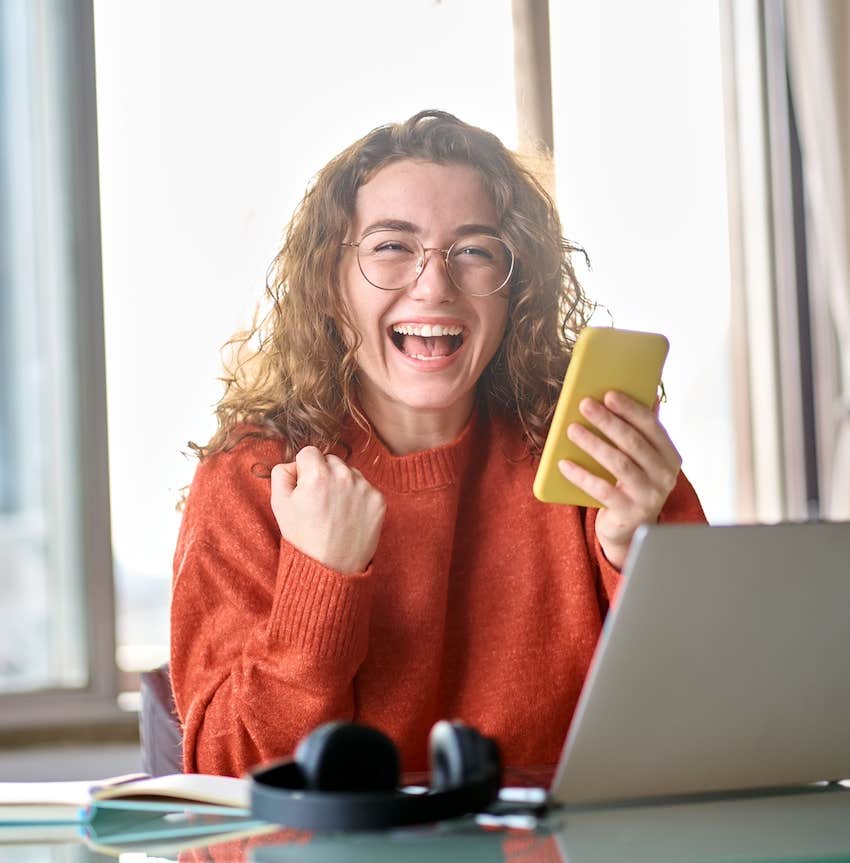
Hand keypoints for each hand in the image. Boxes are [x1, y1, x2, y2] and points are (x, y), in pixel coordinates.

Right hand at [270, 447, 386, 573]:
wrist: (331, 569)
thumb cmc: (303, 538)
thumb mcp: (279, 504)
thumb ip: (281, 473)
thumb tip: (294, 463)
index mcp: (317, 474)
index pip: (309, 452)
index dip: (303, 470)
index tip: (305, 488)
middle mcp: (344, 476)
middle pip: (331, 460)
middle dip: (324, 475)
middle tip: (319, 502)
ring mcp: (365, 488)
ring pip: (350, 473)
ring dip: (342, 484)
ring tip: (334, 512)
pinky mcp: (379, 500)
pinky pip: (365, 488)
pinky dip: (358, 498)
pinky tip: (348, 517)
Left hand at [558, 391, 681, 568]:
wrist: (628, 529)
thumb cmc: (630, 485)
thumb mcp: (640, 459)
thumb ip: (639, 431)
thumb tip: (641, 395)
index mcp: (669, 456)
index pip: (652, 426)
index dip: (630, 409)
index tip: (609, 394)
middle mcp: (665, 476)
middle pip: (634, 443)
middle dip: (608, 421)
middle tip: (585, 405)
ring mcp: (649, 496)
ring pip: (619, 464)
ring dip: (593, 443)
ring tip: (572, 430)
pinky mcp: (629, 513)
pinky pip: (602, 490)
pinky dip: (581, 476)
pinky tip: (564, 464)